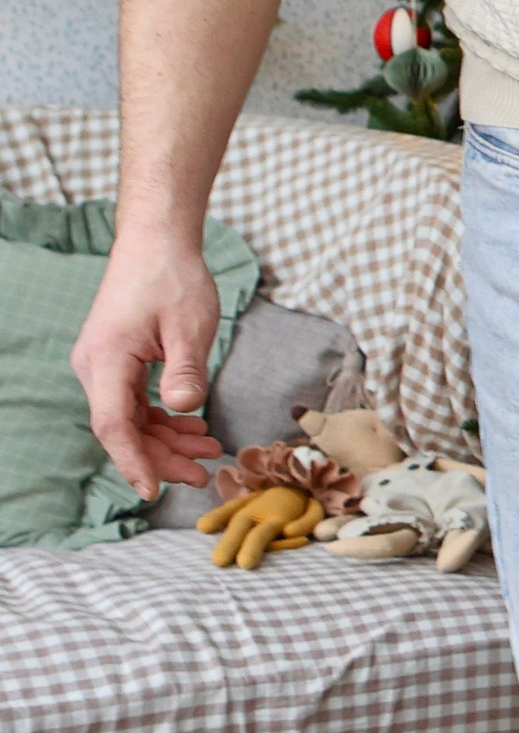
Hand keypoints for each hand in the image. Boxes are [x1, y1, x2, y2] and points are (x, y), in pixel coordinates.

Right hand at [70, 229, 224, 494]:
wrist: (156, 242)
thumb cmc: (172, 277)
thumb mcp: (190, 325)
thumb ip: (186, 370)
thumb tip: (184, 409)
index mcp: (107, 359)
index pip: (113, 425)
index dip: (134, 461)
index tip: (153, 490)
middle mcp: (96, 367)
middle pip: (122, 429)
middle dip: (161, 457)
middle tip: (202, 473)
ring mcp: (104, 366)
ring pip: (130, 419)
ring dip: (166, 439)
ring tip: (209, 451)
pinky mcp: (117, 363)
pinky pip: (135, 403)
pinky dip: (164, 419)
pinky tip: (194, 427)